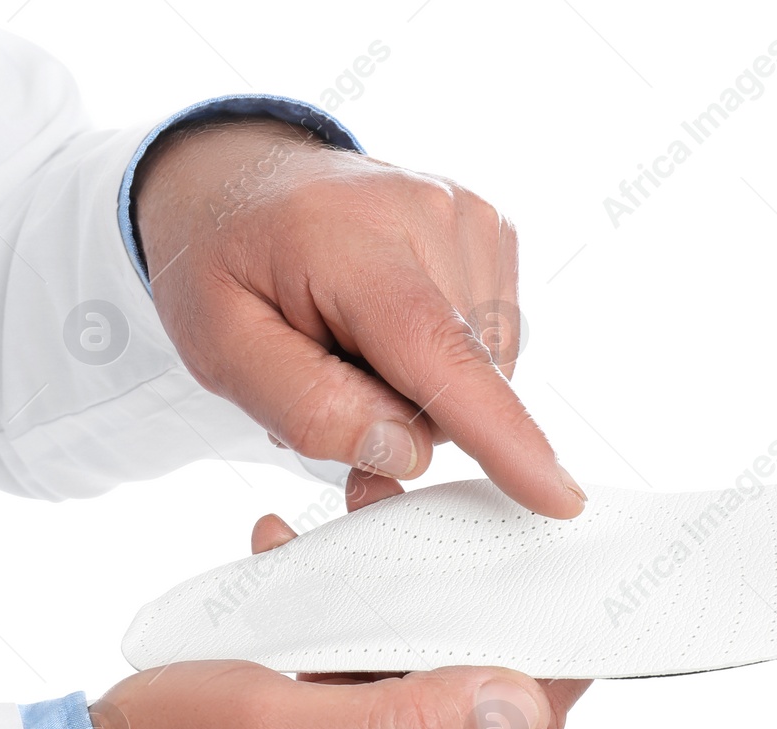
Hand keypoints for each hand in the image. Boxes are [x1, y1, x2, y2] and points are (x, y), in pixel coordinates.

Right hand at [92, 479, 590, 728]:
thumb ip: (404, 726)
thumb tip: (522, 706)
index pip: (520, 724)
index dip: (554, 650)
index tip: (565, 572)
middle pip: (469, 694)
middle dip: (455, 602)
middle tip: (422, 519)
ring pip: (411, 679)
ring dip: (390, 605)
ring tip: (347, 531)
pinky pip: (357, 687)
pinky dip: (337, 630)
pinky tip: (290, 577)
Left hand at [133, 118, 585, 519]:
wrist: (241, 185)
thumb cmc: (224, 267)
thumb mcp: (220, 347)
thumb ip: (303, 406)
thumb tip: (404, 452)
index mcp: (349, 236)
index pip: (438, 351)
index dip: (498, 433)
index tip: (556, 496)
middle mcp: (430, 213)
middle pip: (456, 385)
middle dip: (398, 411)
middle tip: (324, 370)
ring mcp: (472, 217)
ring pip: (482, 373)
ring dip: (417, 386)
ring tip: (348, 339)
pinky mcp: (494, 233)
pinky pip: (488, 348)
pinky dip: (438, 358)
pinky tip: (386, 325)